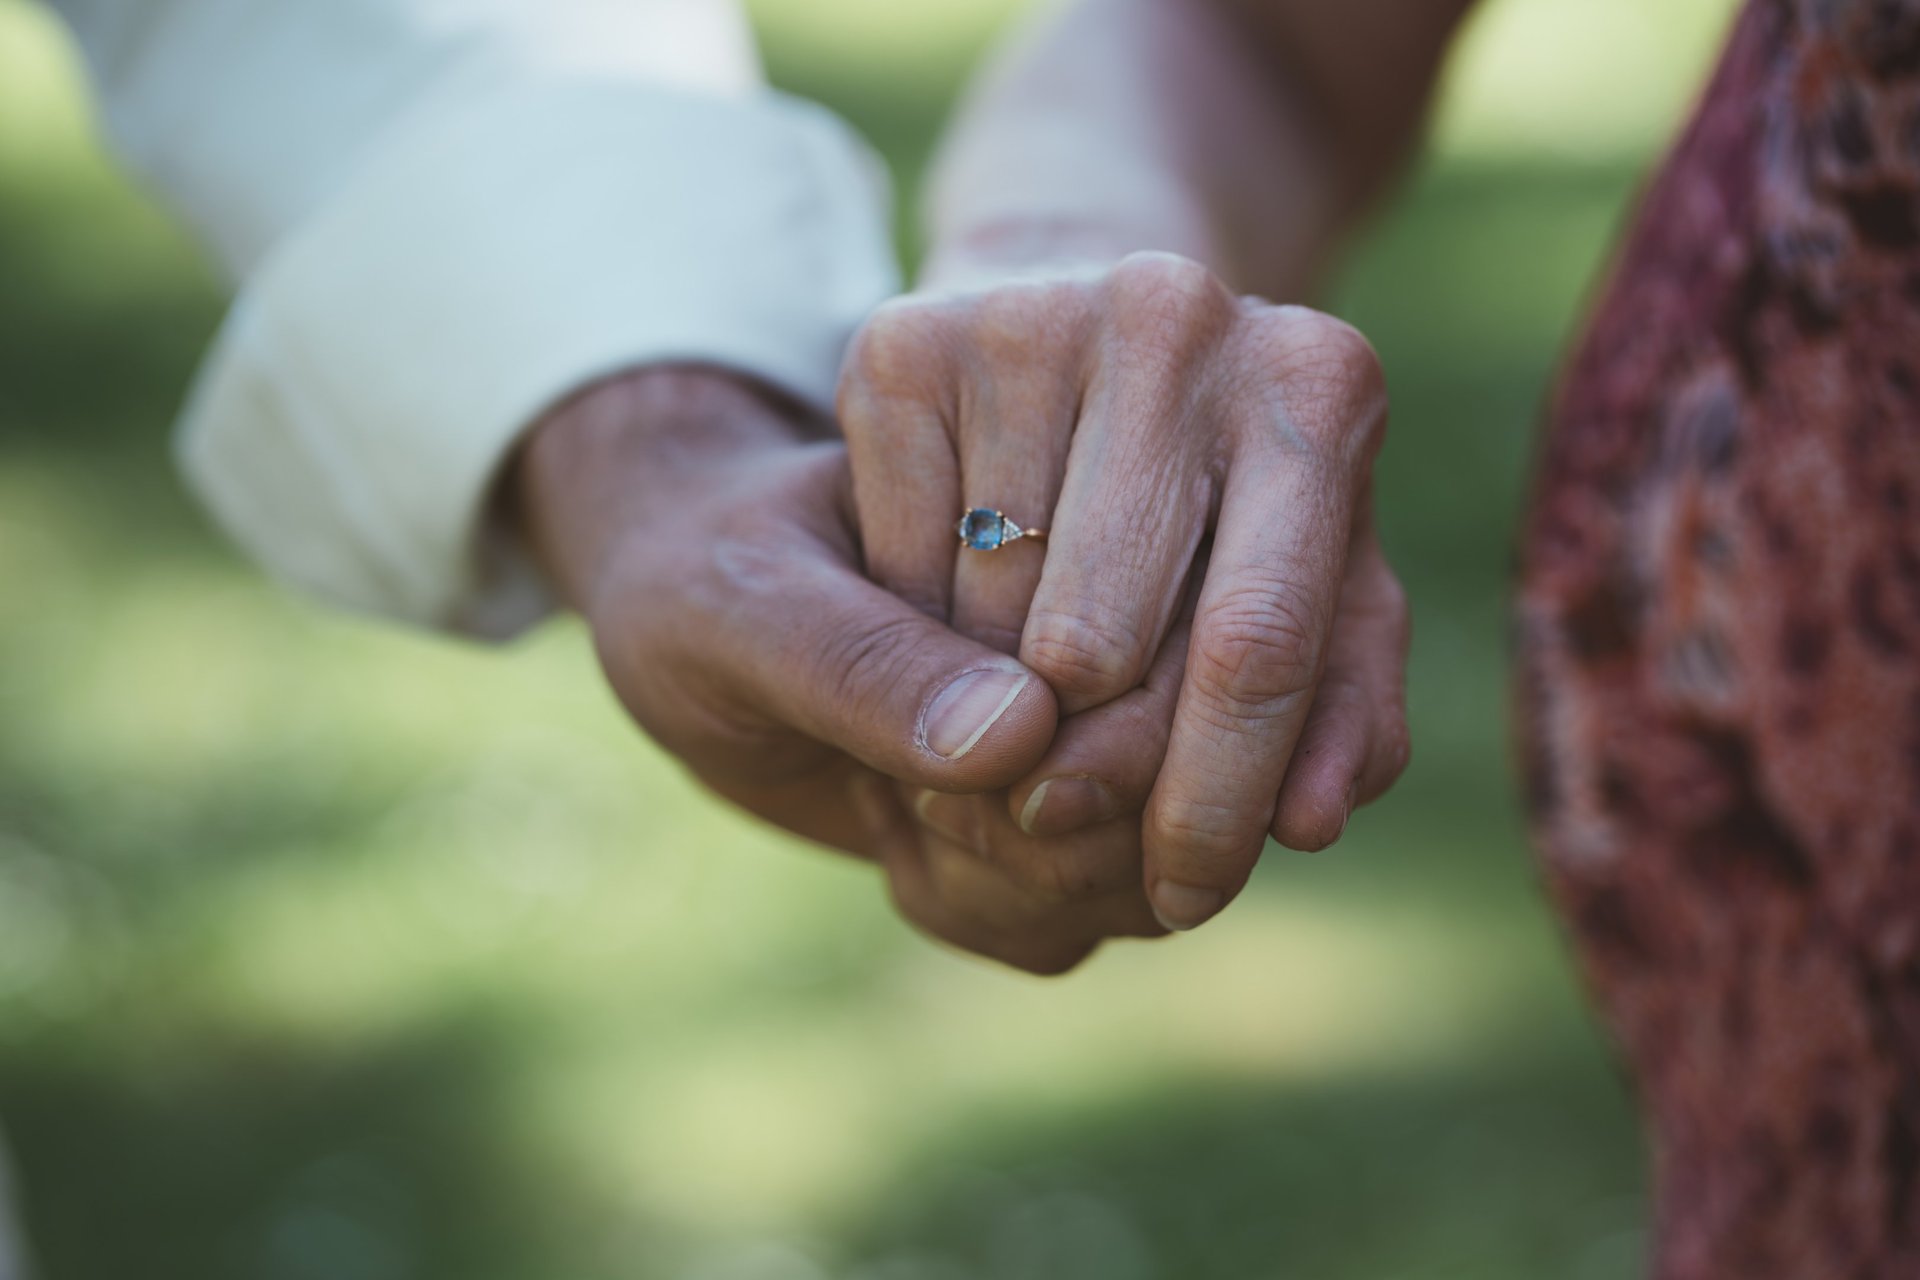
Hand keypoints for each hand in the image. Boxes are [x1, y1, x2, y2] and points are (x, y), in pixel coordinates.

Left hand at [513, 365, 1161, 972]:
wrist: (689, 633)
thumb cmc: (705, 576)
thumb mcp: (744, 603)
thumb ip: (865, 660)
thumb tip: (1021, 730)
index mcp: (1060, 509)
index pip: (1148, 658)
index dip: (1061, 760)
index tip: (920, 773)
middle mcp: (1113, 612)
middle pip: (1172, 780)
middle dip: (1036, 842)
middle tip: (902, 795)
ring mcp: (1105, 719)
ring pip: (1141, 869)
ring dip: (1007, 888)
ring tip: (897, 809)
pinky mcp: (1078, 812)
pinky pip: (1091, 917)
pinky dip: (993, 916)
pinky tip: (913, 846)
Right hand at [839, 252, 1411, 933]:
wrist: (1055, 375)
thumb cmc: (1200, 520)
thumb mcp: (1304, 608)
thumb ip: (1331, 711)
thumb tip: (1310, 821)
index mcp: (1321, 383)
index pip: (1259, 644)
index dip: (1210, 801)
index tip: (1180, 899)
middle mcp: (1177, 317)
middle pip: (1103, 649)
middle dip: (1085, 770)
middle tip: (1072, 807)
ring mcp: (1027, 315)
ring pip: (986, 624)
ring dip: (994, 716)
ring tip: (1021, 701)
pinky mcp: (899, 339)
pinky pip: (895, 575)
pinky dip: (920, 641)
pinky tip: (953, 620)